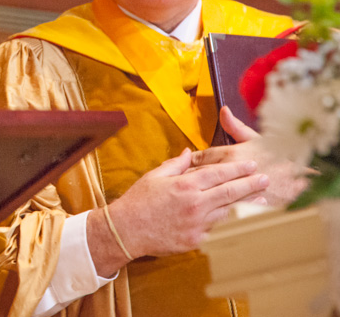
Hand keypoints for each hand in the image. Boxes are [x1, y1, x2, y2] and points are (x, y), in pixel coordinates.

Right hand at [88, 148, 266, 275]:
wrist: (127, 230)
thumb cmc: (139, 201)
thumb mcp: (155, 176)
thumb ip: (176, 164)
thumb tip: (190, 153)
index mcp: (185, 185)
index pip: (218, 173)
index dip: (237, 168)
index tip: (251, 165)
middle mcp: (195, 203)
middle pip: (230, 191)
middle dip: (250, 184)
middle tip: (266, 178)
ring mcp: (197, 223)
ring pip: (230, 211)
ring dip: (248, 204)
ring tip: (262, 198)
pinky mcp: (196, 240)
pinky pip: (218, 229)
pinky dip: (232, 222)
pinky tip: (243, 218)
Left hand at [189, 106, 307, 206]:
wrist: (300, 182)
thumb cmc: (279, 159)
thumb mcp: (257, 139)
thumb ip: (235, 127)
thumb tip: (223, 110)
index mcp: (229, 153)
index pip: (198, 158)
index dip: (188, 162)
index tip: (181, 166)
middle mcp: (228, 171)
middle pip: (197, 176)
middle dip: (185, 180)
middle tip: (176, 183)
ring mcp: (233, 189)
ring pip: (206, 193)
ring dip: (195, 195)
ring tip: (186, 197)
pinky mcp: (240, 205)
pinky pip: (220, 208)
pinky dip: (210, 209)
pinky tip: (204, 211)